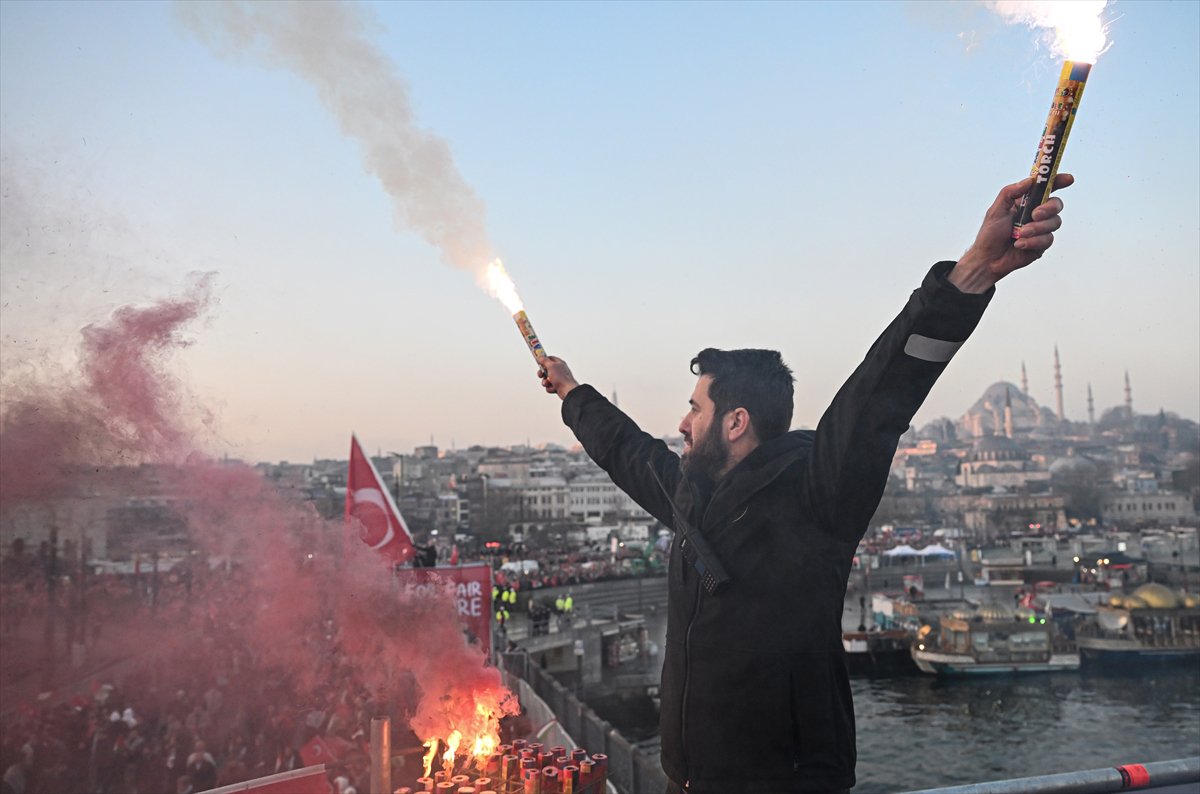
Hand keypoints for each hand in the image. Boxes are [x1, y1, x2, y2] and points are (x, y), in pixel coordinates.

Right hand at [537, 356, 579, 399]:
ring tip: (549, 383)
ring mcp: (558, 378)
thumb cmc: (562, 378)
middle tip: (541, 375)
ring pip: (546, 379)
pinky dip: (550, 388)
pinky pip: (549, 386)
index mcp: (559, 363)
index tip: (538, 362)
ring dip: (546, 382)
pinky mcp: (557, 386)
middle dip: (542, 374)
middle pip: (546, 370)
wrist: (567, 390)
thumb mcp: (551, 366)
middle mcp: (559, 370)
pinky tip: (554, 388)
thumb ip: (544, 360)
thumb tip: (540, 357)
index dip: (543, 360)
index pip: (550, 358)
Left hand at [949, 173, 1073, 292]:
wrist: (988, 259)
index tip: (1068, 179)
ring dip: (1037, 228)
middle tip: (1035, 215)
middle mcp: (1036, 214)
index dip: (1059, 181)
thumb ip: (1010, 192)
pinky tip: (1019, 244)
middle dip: (1049, 208)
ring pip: (1055, 222)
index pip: (1046, 189)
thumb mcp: (996, 210)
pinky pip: (1048, 239)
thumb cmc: (990, 234)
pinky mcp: (1042, 245)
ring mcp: (1041, 229)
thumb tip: (1029, 181)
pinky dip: (1033, 242)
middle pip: (1056, 204)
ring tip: (1020, 234)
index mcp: (1026, 202)